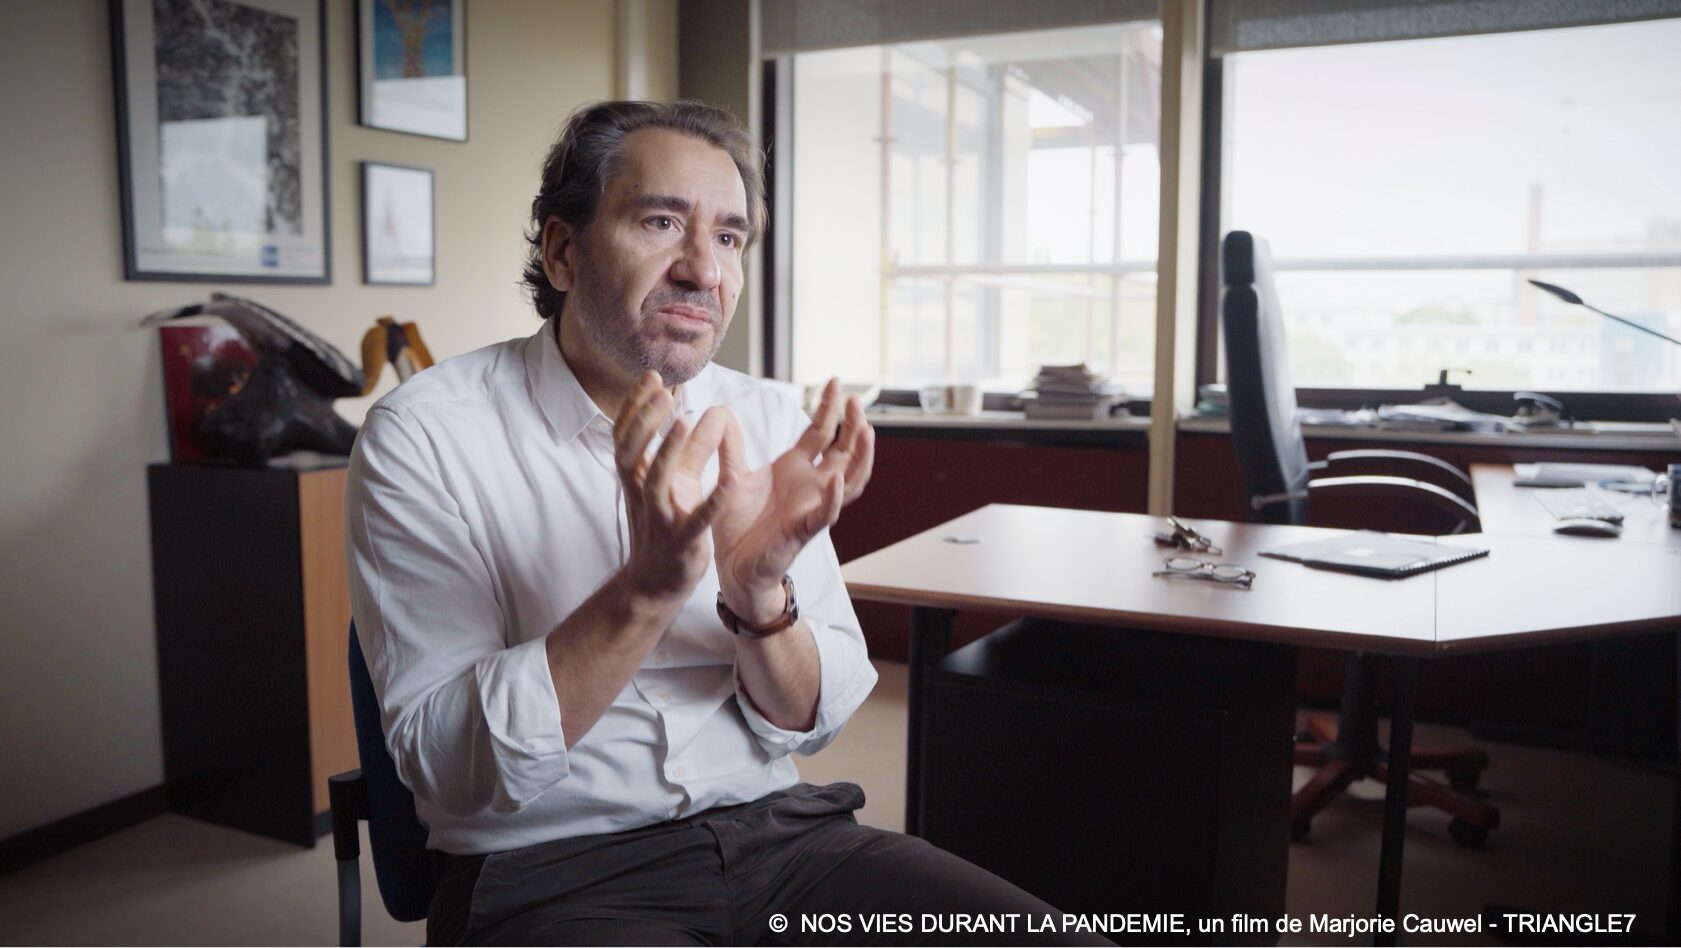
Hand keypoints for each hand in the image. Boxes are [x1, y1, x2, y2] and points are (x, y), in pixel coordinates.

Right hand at [613, 372, 732, 603]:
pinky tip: (731, 482)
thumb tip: (706, 412)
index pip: (627, 435)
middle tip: (663, 391)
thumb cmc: (663, 526)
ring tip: (684, 421)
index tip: (651, 376)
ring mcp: (660, 519)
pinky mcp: (681, 542)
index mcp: (637, 477)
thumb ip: (689, 449)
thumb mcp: (673, 484)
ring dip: (669, 451)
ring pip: (657, 481)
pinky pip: (696, 521)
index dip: (636, 406)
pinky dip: (712, 502)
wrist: (653, 584)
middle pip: (632, 452)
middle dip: (645, 420)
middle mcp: (642, 494)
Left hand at [713, 378, 875, 622]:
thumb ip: (730, 449)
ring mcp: (812, 507)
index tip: (835, 381)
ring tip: (865, 432)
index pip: (821, 433)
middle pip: (844, 451)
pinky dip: (833, 498)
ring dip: (860, 457)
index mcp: (795, 469)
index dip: (830, 408)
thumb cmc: (739, 525)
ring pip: (850, 480)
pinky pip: (825, 514)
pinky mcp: (804, 531)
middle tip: (856, 399)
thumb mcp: (733, 478)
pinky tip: (837, 479)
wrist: (732, 567)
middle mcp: (810, 485)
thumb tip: (722, 414)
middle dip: (853, 425)